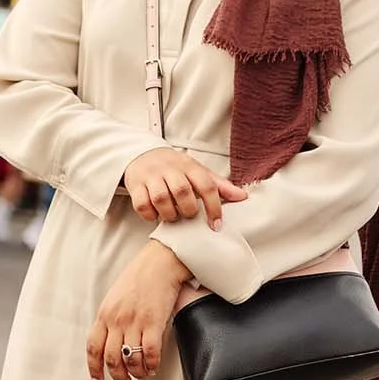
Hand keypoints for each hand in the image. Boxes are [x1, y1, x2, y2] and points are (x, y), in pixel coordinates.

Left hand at [87, 241, 190, 379]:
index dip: (94, 369)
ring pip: (130, 359)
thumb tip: (113, 341)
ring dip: (137, 373)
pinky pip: (150, 353)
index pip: (93, 348)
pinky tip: (154, 367)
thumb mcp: (116, 297)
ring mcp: (134, 322)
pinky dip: (151, 365)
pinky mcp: (153, 322)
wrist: (160, 262)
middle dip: (119, 376)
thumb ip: (111, 318)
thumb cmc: (141, 277)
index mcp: (104, 314)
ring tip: (143, 375)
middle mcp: (116, 320)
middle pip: (111, 359)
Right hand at [124, 147, 246, 229]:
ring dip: (169, 214)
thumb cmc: (176, 169)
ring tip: (173, 217)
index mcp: (189, 166)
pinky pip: (142, 204)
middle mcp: (170, 169)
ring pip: (161, 198)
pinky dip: (150, 215)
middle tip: (188, 215)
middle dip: (188, 209)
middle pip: (182, 191)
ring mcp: (151, 176)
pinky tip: (155, 215)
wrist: (144, 155)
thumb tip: (243, 196)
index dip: (214, 207)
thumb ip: (219, 185)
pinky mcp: (135, 185)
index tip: (216, 224)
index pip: (206, 185)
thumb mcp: (198, 172)